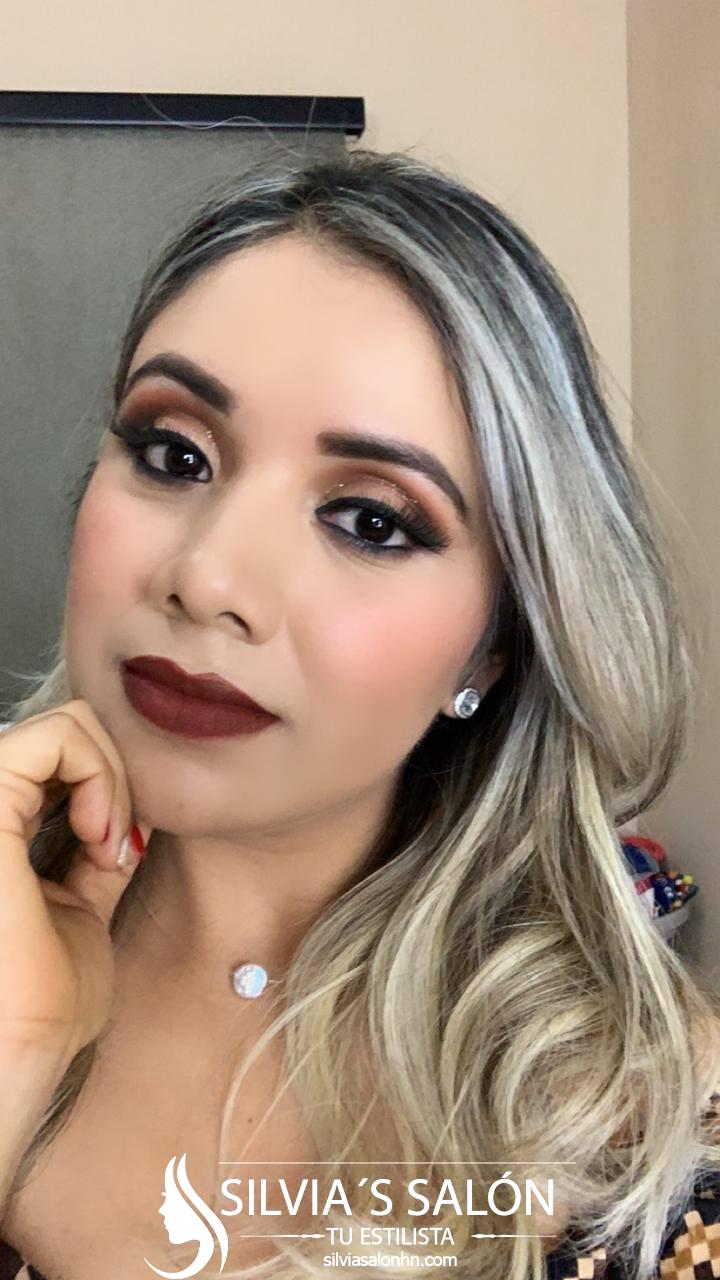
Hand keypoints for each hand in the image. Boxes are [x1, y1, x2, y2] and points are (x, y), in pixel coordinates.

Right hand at [0, 699, 151, 1065]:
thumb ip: (93, 856)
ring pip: (64, 724)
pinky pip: (56, 736)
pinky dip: (100, 772)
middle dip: (112, 778)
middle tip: (116, 845)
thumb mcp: (79, 910)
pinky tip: (104, 834)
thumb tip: (127, 816)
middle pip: (62, 735)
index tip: (120, 851)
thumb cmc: (42, 1005)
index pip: (55, 763)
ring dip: (109, 776)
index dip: (105, 788)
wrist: (19, 1054)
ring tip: (108, 843)